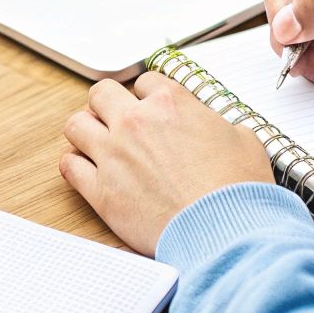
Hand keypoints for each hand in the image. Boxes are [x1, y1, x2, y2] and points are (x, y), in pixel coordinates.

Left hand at [60, 72, 273, 254]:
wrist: (225, 230)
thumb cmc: (237, 190)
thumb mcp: (243, 139)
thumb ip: (218, 125)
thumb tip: (214, 129)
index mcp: (170, 104)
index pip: (145, 82)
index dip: (148, 96)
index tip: (150, 108)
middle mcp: (136, 123)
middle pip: (101, 93)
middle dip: (109, 104)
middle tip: (117, 119)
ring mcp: (113, 155)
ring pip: (76, 125)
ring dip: (86, 129)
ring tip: (97, 141)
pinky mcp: (101, 191)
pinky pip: (69, 166)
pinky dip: (75, 164)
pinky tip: (86, 169)